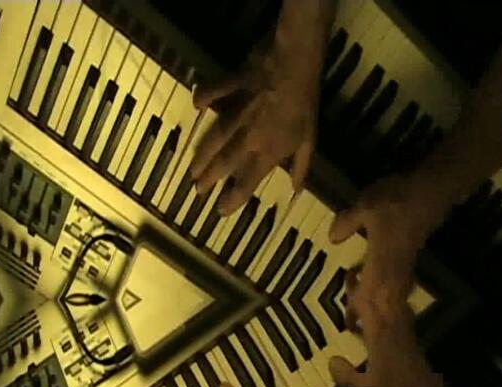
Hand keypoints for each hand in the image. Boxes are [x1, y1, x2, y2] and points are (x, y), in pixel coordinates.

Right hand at [189, 2, 331, 215]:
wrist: (298, 61)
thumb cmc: (305, 102)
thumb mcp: (310, 138)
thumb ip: (301, 165)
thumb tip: (296, 189)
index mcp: (269, 150)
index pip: (248, 181)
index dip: (233, 199)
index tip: (220, 210)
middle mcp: (249, 136)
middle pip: (225, 163)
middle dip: (209, 179)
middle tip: (197, 190)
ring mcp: (238, 111)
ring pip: (215, 137)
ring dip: (201, 155)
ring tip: (192, 169)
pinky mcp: (231, 88)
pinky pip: (214, 93)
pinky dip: (204, 97)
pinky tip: (196, 106)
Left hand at [328, 174, 449, 310]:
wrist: (432, 191)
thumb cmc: (396, 199)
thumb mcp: (365, 207)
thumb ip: (347, 224)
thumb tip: (332, 239)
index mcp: (380, 264)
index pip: (366, 297)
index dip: (357, 311)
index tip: (348, 323)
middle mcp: (393, 271)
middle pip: (380, 304)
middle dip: (368, 317)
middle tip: (353, 326)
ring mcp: (403, 267)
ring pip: (389, 297)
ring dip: (376, 306)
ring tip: (361, 315)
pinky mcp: (408, 260)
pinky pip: (396, 286)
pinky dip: (384, 292)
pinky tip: (374, 290)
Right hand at [328, 288, 446, 386]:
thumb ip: (344, 375)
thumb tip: (331, 359)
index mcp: (379, 334)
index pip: (365, 304)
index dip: (353, 302)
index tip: (343, 310)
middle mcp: (393, 328)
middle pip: (383, 298)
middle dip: (369, 293)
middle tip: (355, 293)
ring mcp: (406, 334)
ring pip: (394, 305)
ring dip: (382, 300)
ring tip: (368, 303)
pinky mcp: (413, 343)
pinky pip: (401, 317)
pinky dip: (392, 312)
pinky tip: (383, 324)